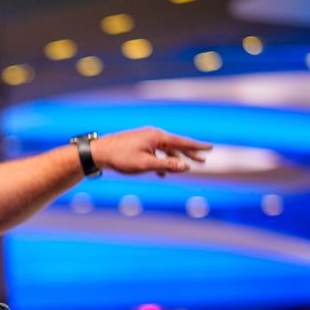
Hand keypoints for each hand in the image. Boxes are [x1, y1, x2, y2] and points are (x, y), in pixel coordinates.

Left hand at [91, 127, 210, 175]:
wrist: (98, 152)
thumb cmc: (121, 158)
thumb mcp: (145, 164)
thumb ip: (166, 166)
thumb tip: (186, 167)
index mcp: (157, 137)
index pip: (182, 141)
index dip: (197, 146)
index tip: (210, 147)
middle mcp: (153, 135)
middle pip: (176, 145)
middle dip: (189, 153)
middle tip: (203, 160)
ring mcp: (145, 139)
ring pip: (165, 150)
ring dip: (175, 159)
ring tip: (186, 167)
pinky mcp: (138, 145)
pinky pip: (155, 153)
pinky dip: (161, 162)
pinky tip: (162, 173)